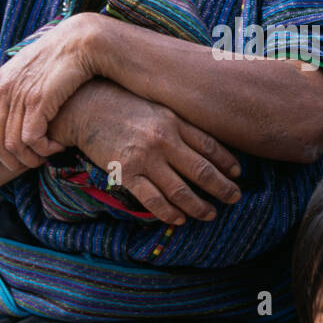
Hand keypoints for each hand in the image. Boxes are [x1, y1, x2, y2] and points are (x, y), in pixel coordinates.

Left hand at [0, 14, 98, 169]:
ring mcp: (20, 95)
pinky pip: (31, 138)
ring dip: (29, 157)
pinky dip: (44, 149)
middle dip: (8, 160)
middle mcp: (4, 90)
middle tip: (25, 166)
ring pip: (13, 143)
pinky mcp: (39, 101)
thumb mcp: (17, 65)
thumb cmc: (54, 56)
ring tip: (44, 158)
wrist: (79, 42)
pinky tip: (57, 147)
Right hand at [62, 79, 242, 225]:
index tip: (237, 174)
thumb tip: (203, 140)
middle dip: (222, 188)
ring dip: (199, 206)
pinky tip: (180, 219)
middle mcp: (163, 140)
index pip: (210, 145)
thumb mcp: (156, 106)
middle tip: (235, 198)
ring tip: (210, 214)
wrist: (84, 106)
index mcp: (174, 120)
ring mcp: (145, 158)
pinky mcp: (126, 173)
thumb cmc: (122, 104)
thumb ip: (179, 122)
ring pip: (180, 190)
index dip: (227, 162)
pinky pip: (152, 200)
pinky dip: (169, 212)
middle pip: (202, 170)